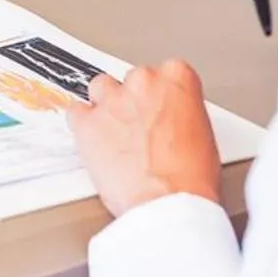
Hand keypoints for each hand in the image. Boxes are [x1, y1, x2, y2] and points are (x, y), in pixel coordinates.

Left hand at [69, 60, 222, 217]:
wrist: (168, 204)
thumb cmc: (190, 179)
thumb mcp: (202, 134)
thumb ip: (181, 113)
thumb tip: (172, 119)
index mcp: (176, 78)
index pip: (164, 73)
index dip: (160, 96)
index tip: (159, 110)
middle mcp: (143, 82)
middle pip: (131, 80)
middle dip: (133, 101)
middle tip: (139, 129)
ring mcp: (112, 100)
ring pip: (100, 88)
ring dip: (106, 108)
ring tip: (115, 134)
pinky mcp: (87, 123)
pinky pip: (75, 113)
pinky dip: (82, 126)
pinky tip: (93, 141)